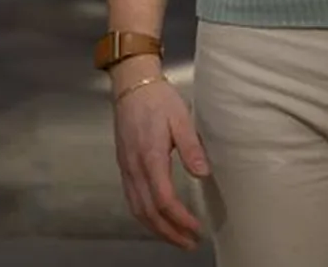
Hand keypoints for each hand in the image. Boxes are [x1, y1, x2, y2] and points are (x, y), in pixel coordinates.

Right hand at [113, 65, 209, 251]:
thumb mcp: (181, 117)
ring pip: (138, 210)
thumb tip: (203, 174)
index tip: (196, 229)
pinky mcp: (124, 166)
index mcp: (150, 156)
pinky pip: (132, 200)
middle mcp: (135, 167)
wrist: (132, 85)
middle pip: (149, 212)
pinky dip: (145, 216)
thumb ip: (191, 146)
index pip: (163, 199)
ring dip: (157, 229)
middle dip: (169, 233)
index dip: (180, 219)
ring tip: (176, 238)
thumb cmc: (158, 99)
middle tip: (189, 243)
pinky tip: (157, 219)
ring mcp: (126, 168)